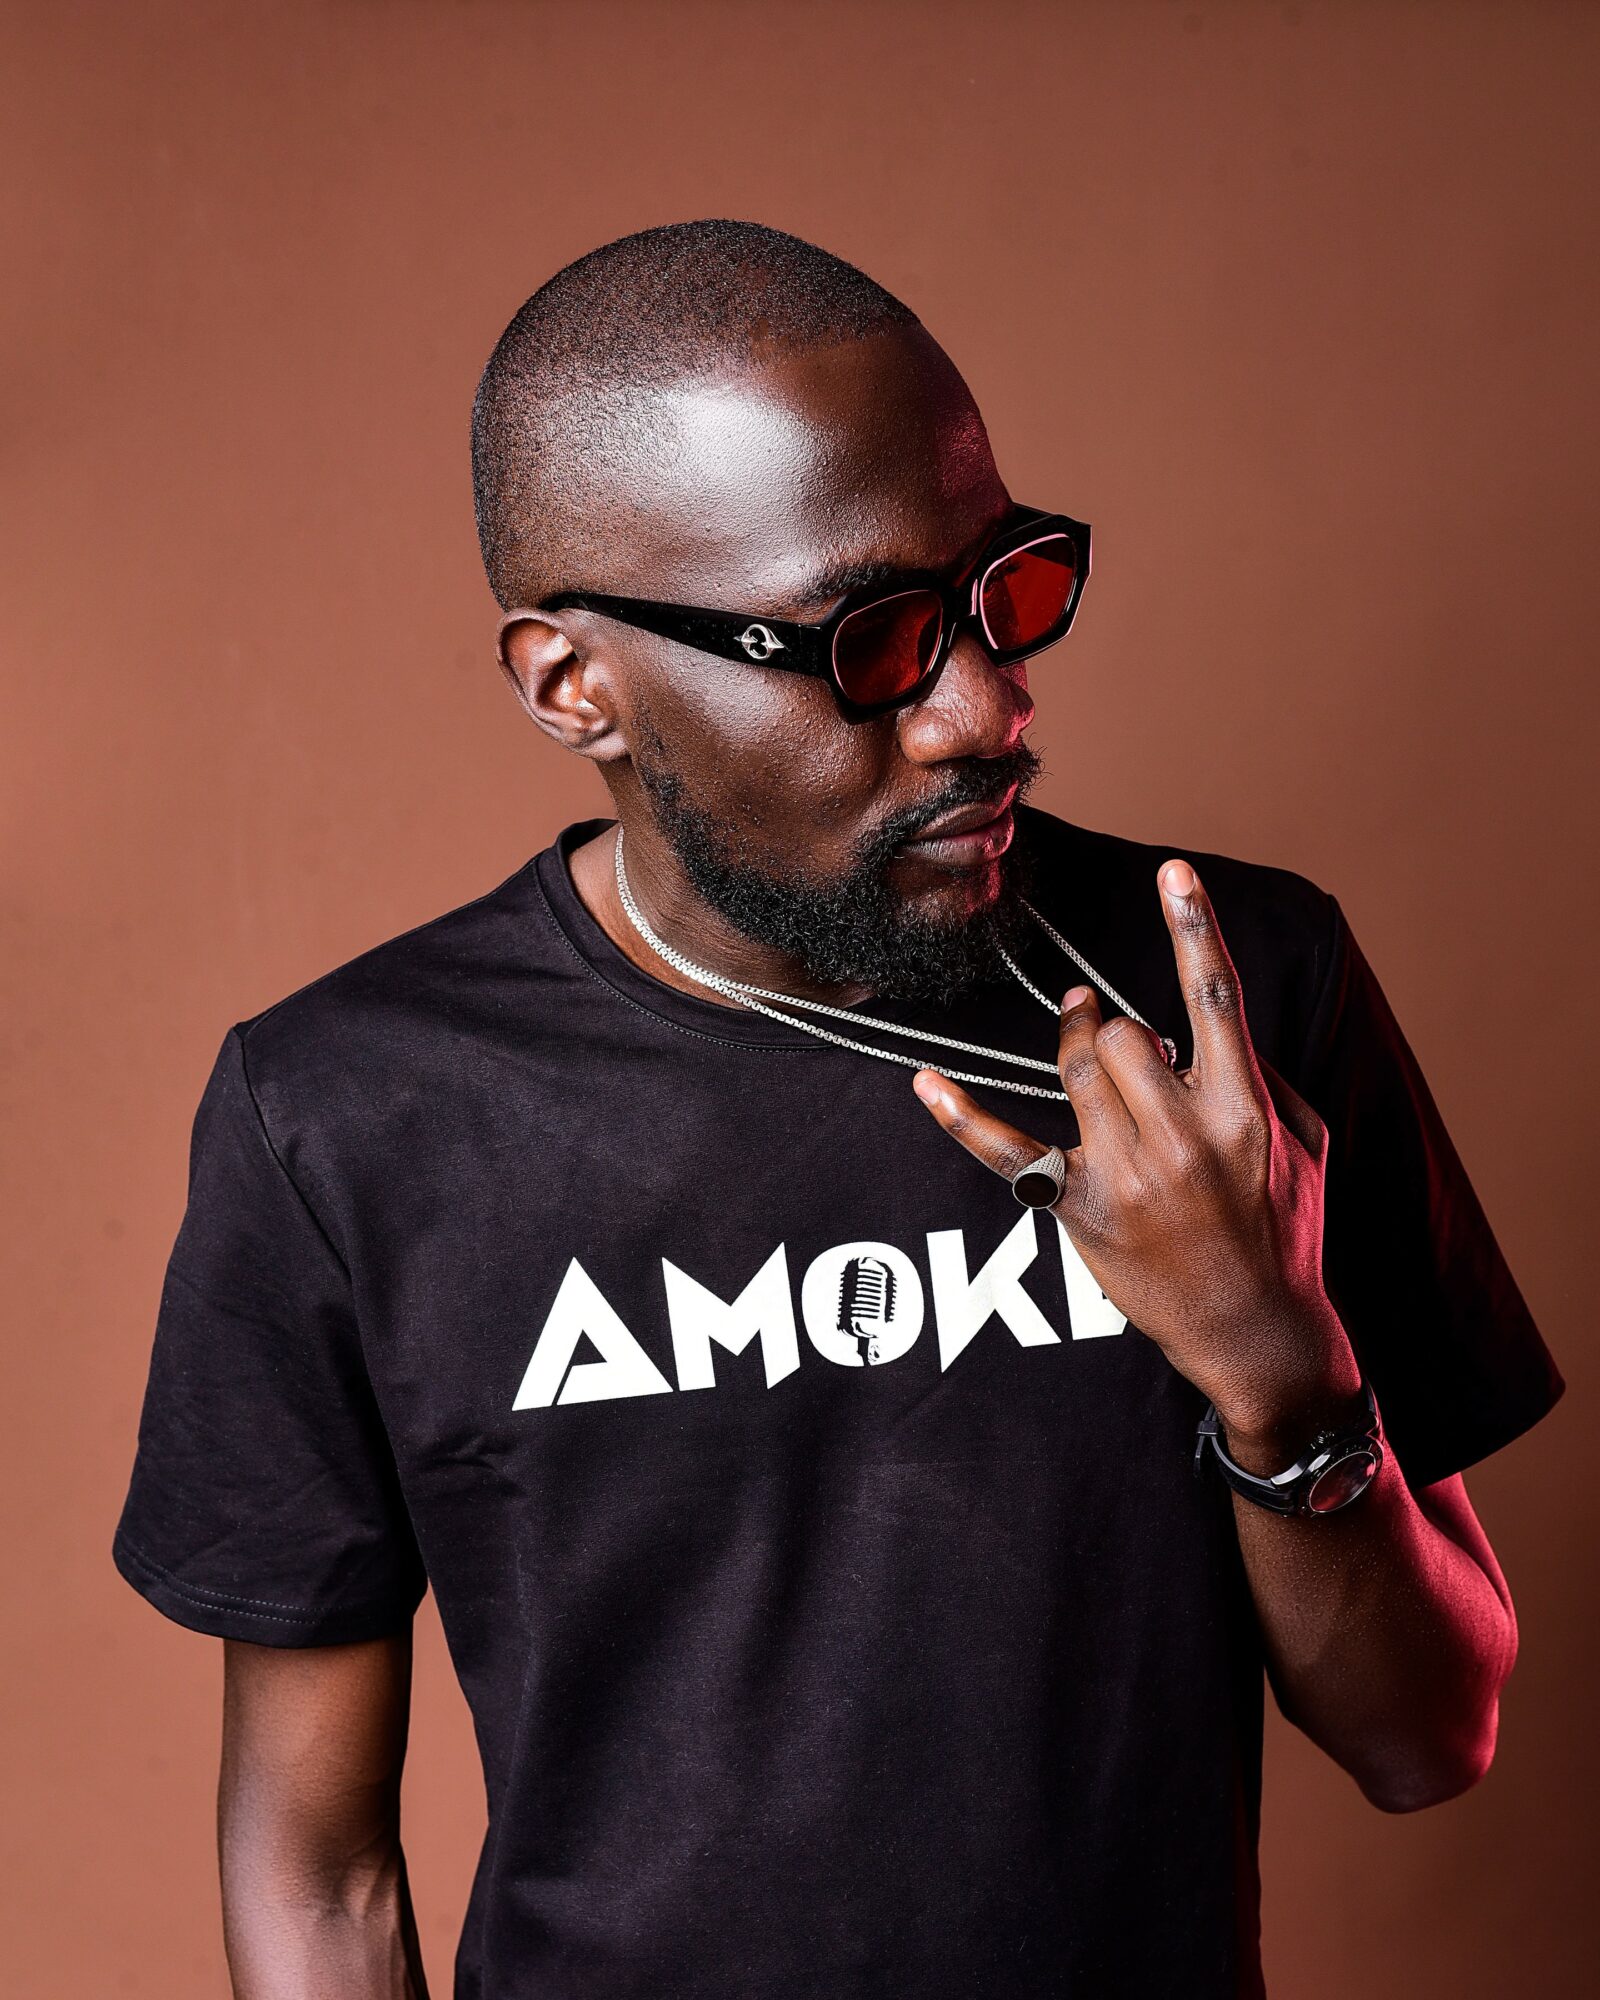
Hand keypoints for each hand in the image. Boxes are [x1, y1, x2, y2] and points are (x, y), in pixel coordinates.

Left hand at [912, 858, 1361, 1452]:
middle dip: (1121, 1030)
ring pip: (1079, 1067)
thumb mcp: (1299, 1143)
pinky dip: (961, 1115)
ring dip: (1079, 1044)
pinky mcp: (1081, 1210)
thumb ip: (1257, 1077)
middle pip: (1126, 1035)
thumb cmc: (1283, 1229)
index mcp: (1245, 1110)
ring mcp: (1129, 1176)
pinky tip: (926, 1082)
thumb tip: (1199, 1033)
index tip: (1173, 872)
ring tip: (1087, 1040)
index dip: (1195, 928)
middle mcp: (1186, 1138)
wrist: (1255, 1329)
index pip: (1217, 1000)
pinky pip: (1008, 1151)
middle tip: (1128, 1048)